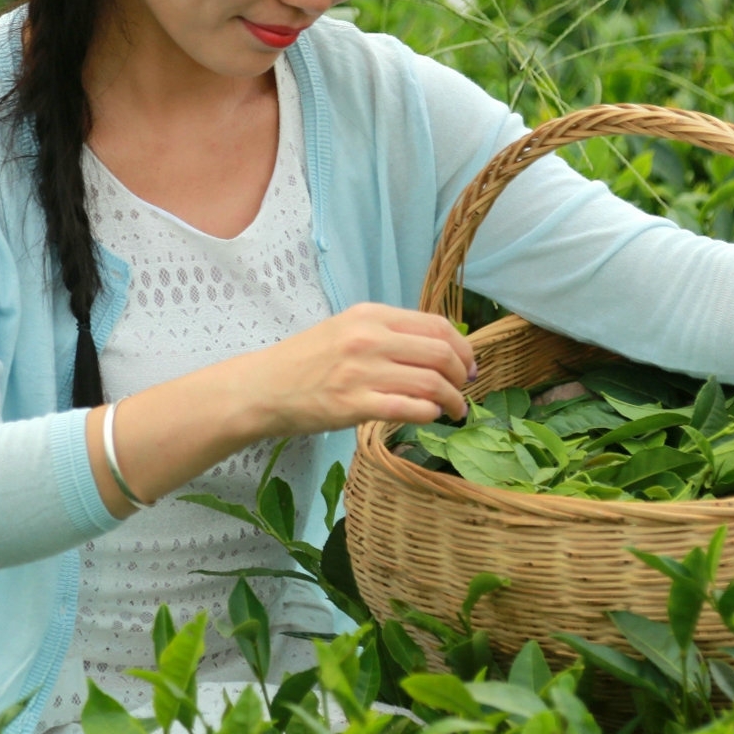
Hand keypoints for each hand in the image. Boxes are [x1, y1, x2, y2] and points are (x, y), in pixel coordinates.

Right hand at [238, 303, 476, 436]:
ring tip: (455, 410)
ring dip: (453, 400)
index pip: (437, 326)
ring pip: (431, 382)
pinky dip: (430, 413)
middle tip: (464, 390)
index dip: (463, 348)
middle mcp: (369, 338)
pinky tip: (431, 417)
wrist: (264, 387)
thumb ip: (387, 333)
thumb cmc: (307, 360)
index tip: (469, 366)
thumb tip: (438, 349)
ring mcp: (361, 372)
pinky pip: (409, 408)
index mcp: (371, 315)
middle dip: (463, 375)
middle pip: (440, 353)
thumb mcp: (347, 329)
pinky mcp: (353, 405)